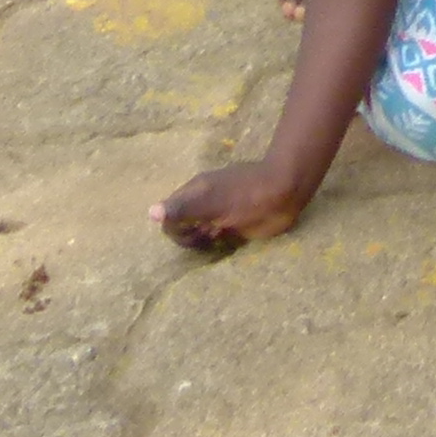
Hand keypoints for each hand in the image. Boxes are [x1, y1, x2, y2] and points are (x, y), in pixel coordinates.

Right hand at [156, 156, 312, 252]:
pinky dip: (214, 244)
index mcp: (195, 193)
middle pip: (182, 225)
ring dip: (200, 241)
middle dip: (186, 237)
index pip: (169, 215)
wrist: (285, 192)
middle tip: (204, 239)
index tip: (191, 235)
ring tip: (214, 240)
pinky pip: (216, 238)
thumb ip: (182, 209)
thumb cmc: (246, 195)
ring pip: (198, 232)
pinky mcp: (235, 226)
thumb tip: (150, 212)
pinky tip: (222, 243)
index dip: (175, 229)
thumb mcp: (211, 202)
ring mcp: (220, 215)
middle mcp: (204, 203)